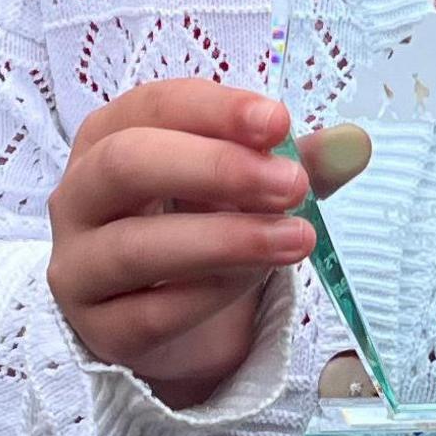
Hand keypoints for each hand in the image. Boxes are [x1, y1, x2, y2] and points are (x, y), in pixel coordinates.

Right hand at [47, 80, 315, 408]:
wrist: (172, 319)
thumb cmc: (201, 224)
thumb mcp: (249, 185)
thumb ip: (297, 161)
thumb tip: (356, 143)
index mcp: (110, 135)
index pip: (154, 106)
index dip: (217, 110)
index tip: (279, 122)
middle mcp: (79, 194)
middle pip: (127, 164)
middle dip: (215, 168)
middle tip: (291, 184)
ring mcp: (79, 265)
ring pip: (137, 245)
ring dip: (225, 239)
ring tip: (296, 239)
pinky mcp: (98, 330)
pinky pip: (152, 313)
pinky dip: (211, 296)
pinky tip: (256, 282)